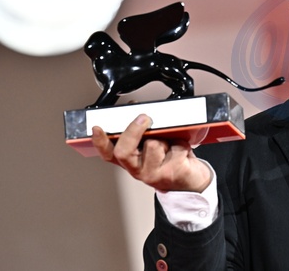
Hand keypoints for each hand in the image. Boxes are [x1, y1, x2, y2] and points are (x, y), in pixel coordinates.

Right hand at [91, 114, 211, 192]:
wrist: (192, 180)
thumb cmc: (171, 160)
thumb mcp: (153, 146)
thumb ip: (142, 133)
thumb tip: (136, 109)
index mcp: (130, 161)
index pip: (109, 153)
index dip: (100, 142)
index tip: (96, 129)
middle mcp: (138, 170)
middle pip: (124, 151)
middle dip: (133, 130)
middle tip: (144, 118)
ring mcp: (154, 174)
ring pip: (153, 144)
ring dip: (165, 138)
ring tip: (170, 144)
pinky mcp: (172, 173)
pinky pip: (176, 147)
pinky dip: (182, 144)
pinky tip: (182, 152)